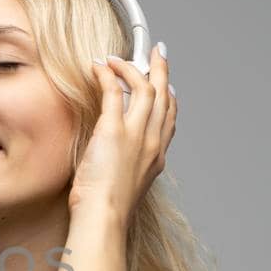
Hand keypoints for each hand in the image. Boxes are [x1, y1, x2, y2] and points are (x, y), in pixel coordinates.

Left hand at [68, 43, 178, 217]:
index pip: (170, 119)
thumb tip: (113, 161)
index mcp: (157, 157)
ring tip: (119, 57)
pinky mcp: (114, 130)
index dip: (170, 98)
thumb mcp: (126, 187)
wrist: (104, 217)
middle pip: (163, 96)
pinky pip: (114, 91)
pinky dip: (108, 75)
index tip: (167, 85)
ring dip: (132, 66)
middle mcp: (152, 142)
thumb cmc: (107, 211)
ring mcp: (136, 134)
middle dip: (162, 70)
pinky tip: (100, 67)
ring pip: (144, 88)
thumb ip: (127, 169)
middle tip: (158, 52)